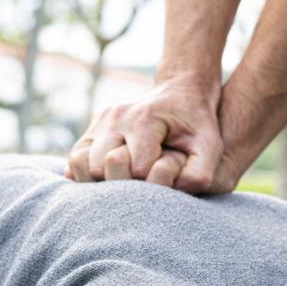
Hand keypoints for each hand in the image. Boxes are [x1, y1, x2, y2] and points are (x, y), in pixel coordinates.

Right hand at [64, 78, 223, 193]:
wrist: (181, 92)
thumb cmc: (197, 124)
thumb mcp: (210, 146)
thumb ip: (199, 172)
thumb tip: (176, 192)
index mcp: (144, 118)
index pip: (134, 170)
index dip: (150, 184)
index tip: (163, 179)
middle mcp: (116, 116)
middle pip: (101, 168)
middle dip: (120, 183)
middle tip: (142, 182)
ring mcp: (101, 119)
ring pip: (80, 163)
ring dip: (98, 180)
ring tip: (124, 182)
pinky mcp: (93, 126)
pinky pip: (76, 158)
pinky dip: (86, 172)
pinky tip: (109, 177)